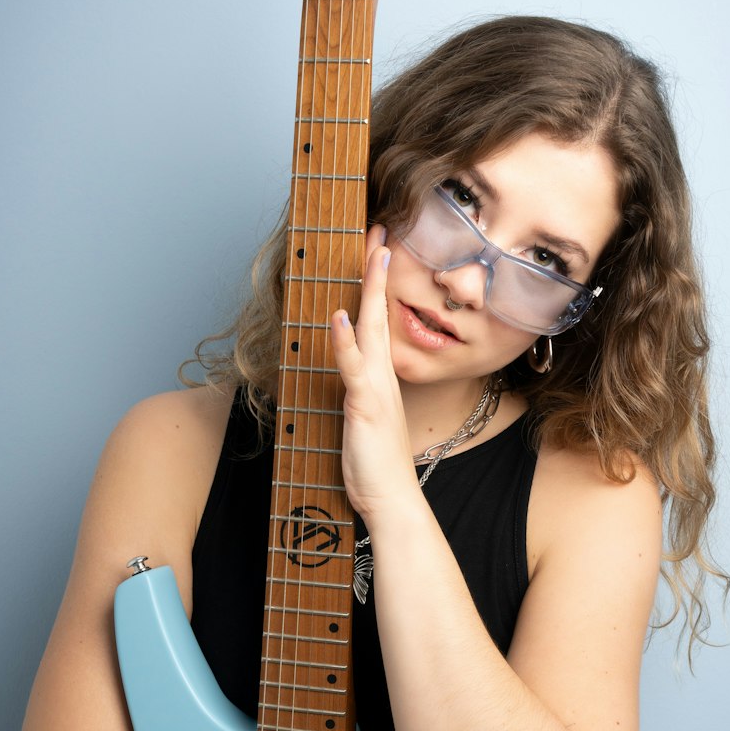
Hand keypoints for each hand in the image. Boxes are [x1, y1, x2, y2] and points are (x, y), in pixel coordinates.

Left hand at [330, 225, 418, 523]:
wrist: (392, 501)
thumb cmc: (374, 465)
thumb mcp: (361, 420)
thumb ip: (354, 391)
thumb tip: (345, 373)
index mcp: (378, 376)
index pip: (376, 319)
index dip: (375, 282)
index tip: (376, 246)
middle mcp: (380, 376)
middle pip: (379, 312)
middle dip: (377, 269)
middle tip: (380, 229)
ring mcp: (375, 389)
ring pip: (373, 330)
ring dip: (370, 290)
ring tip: (372, 252)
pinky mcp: (366, 407)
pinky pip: (354, 369)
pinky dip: (345, 342)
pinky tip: (337, 317)